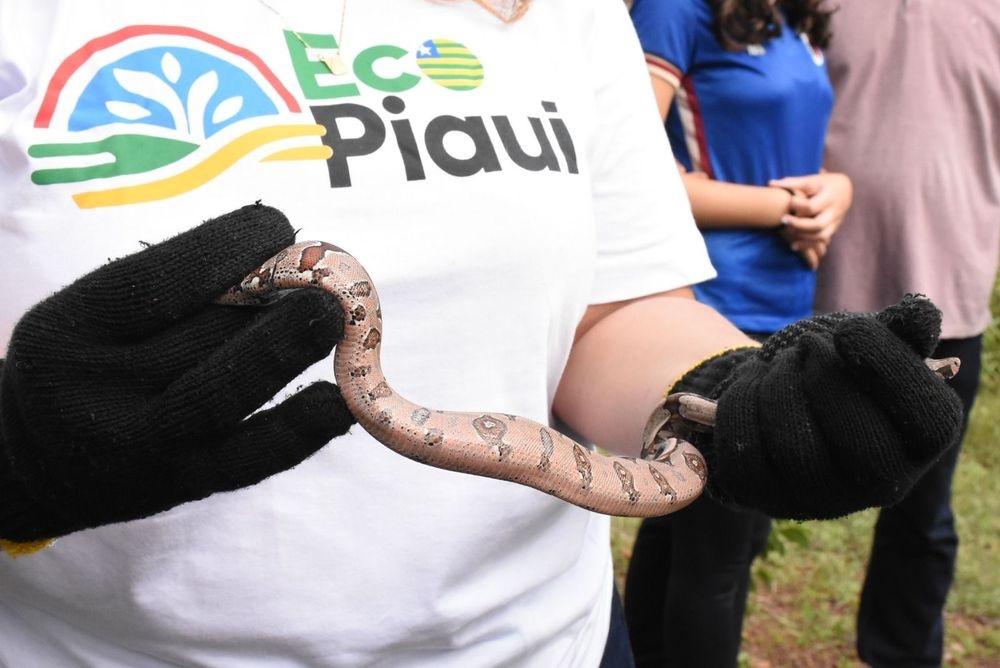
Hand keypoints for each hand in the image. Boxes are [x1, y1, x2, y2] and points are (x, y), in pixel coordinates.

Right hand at [0, 204, 354, 542]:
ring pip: (224, 394)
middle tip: (325, 277)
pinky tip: (338, 400)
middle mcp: (101, 391)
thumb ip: (168, 287)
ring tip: (335, 318)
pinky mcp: (182, 486)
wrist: (35, 464)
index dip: (227, 249)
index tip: (278, 224)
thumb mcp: (94, 315)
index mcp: (72, 329)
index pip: (156, 283)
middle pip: (197, 338)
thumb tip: (278, 250)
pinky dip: (301, 430)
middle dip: (271, 301)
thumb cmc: (87, 364)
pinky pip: (249, 460)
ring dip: (287, 351)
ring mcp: (142, 447)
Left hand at [671, 296, 962, 519]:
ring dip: (778, 387)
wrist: (779, 398)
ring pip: (796, 451)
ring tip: (777, 365)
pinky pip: (744, 457)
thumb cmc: (834, 368)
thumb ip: (897, 329)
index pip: (929, 419)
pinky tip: (750, 387)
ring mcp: (822, 499)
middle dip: (823, 377)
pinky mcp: (767, 498)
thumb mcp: (868, 344)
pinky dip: (740, 407)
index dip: (888, 368)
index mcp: (922, 441)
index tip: (849, 331)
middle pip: (861, 443)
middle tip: (806, 347)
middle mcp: (881, 483)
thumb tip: (919, 315)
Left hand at [771, 172, 852, 262]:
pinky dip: (807, 244)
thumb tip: (770, 184)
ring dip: (802, 236)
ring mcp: (835, 221)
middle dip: (798, 225)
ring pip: (821, 235)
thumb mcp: (811, 179)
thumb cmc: (824, 183)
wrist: (845, 189)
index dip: (797, 206)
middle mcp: (834, 211)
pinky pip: (822, 240)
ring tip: (787, 231)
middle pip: (817, 224)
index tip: (789, 201)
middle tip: (783, 220)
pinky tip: (793, 245)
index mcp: (830, 196)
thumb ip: (792, 182)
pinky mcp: (833, 229)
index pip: (811, 206)